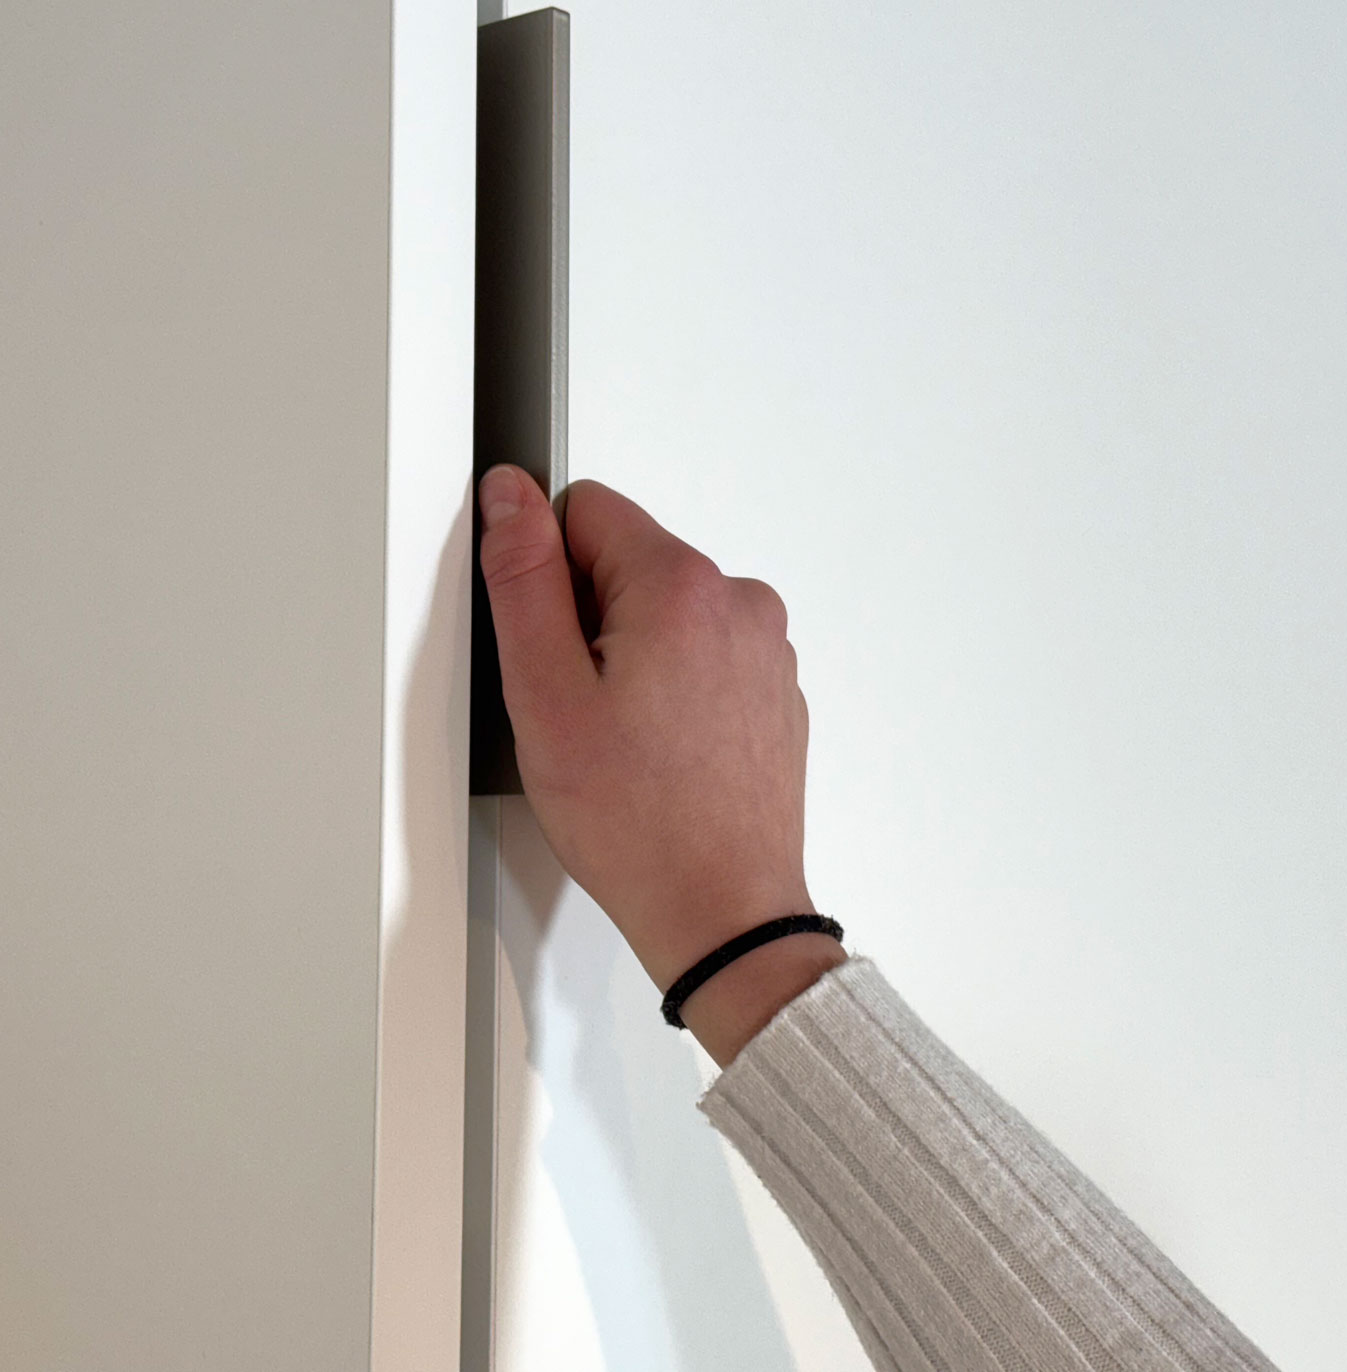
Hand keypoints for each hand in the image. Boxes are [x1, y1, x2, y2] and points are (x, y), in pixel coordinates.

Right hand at [477, 463, 845, 1063]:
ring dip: (633, 655)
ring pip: (665, 611)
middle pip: (628, 561)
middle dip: (589, 619)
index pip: (584, 509)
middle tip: (585, 710)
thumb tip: (510, 495)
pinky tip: (661, 752)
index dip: (545, 576)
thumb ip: (523, 577)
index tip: (552, 649)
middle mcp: (740, 602)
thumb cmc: (639, 824)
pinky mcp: (775, 688)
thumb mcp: (546, 695)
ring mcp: (766, 647)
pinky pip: (704, 654)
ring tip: (626, 740)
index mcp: (682, 586)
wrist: (724, 912)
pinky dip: (675, 686)